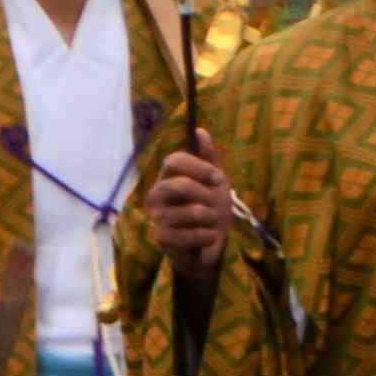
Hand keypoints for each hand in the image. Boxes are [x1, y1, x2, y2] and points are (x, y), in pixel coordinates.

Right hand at [145, 131, 233, 272]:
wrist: (210, 244)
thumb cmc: (211, 209)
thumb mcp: (214, 181)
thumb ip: (208, 157)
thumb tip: (200, 130)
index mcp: (167, 177)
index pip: (174, 160)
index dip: (200, 167)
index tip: (218, 179)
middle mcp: (156, 194)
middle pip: (181, 185)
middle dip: (208, 196)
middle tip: (216, 206)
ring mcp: (157, 217)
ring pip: (194, 212)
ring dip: (212, 219)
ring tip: (211, 223)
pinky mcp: (162, 238)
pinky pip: (192, 234)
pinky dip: (208, 236)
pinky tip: (208, 237)